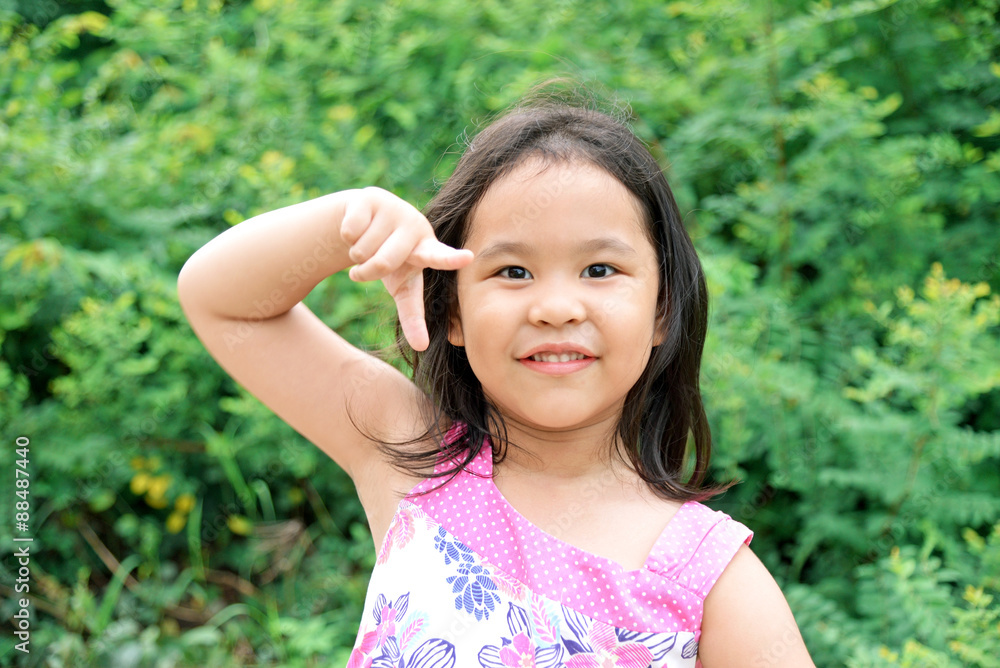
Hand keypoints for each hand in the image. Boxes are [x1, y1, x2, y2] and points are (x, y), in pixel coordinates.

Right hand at [339, 187, 473, 351]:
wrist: (364, 222)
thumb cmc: (391, 261)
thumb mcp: (402, 287)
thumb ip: (413, 315)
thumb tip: (422, 347)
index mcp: (427, 249)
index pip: (440, 257)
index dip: (451, 259)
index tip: (468, 257)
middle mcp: (415, 226)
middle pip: (383, 263)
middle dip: (366, 271)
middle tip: (365, 268)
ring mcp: (394, 208)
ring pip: (361, 248)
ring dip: (355, 255)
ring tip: (365, 245)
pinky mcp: (370, 197)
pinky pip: (350, 231)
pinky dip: (346, 236)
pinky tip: (356, 228)